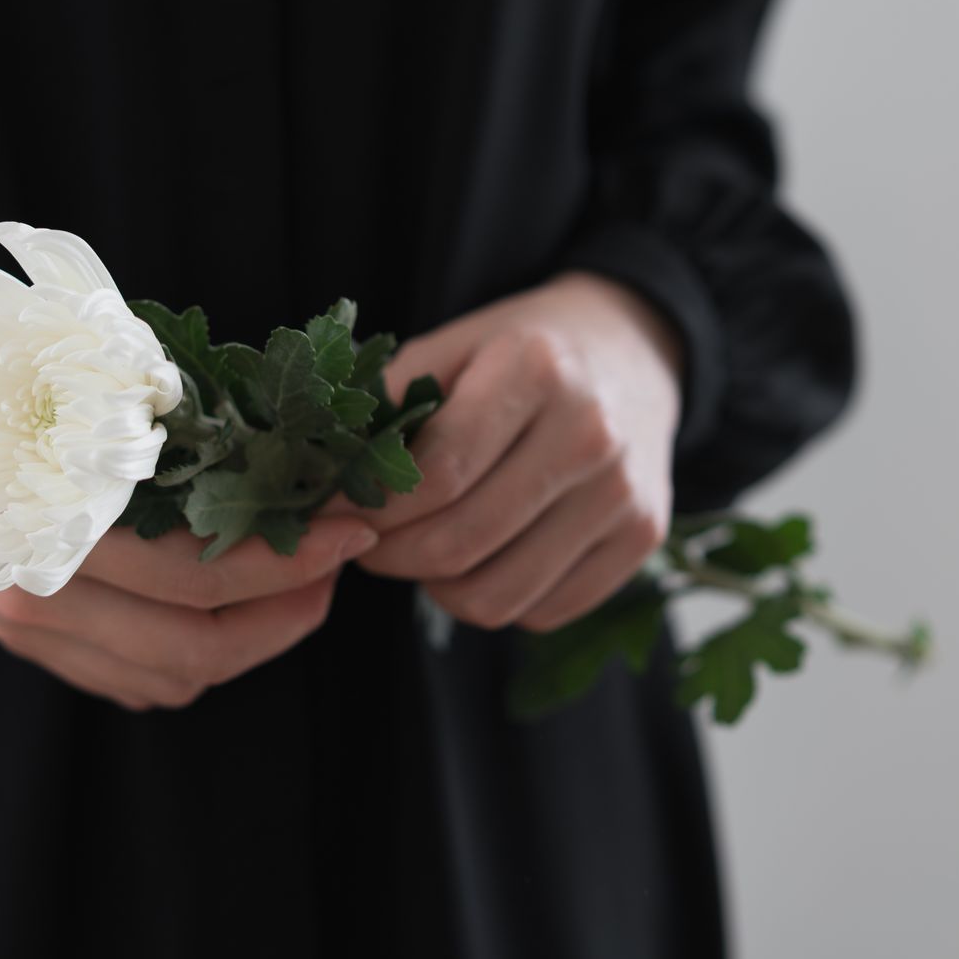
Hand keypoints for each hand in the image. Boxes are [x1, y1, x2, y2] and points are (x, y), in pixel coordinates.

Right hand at [0, 300, 374, 709]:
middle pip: (197, 646)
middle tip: (339, 561)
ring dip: (252, 639)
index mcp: (52, 523)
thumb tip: (287, 446)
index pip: (200, 575)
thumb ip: (173, 419)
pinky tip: (234, 606)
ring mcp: (24, 628)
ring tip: (299, 584)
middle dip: (289, 609)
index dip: (292, 559)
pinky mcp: (23, 641)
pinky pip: (132, 679)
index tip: (351, 526)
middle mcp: (33, 594)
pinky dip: (196, 655)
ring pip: (171, 676)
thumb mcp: (82, 373)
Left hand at [348, 271, 682, 631]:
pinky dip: (495, 599)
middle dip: (390, 556)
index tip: (333, 510)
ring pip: (498, 594)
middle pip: (461, 542)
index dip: (370, 507)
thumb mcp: (452, 347)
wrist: (633, 350)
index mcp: (535, 371)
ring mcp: (624, 493)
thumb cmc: (521, 351)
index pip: (435, 474)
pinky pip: (543, 612)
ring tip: (421, 552)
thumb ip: (386, 406)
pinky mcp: (643, 538)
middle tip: (365, 542)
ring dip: (437, 588)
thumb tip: (316, 479)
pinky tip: (481, 558)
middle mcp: (590, 434)